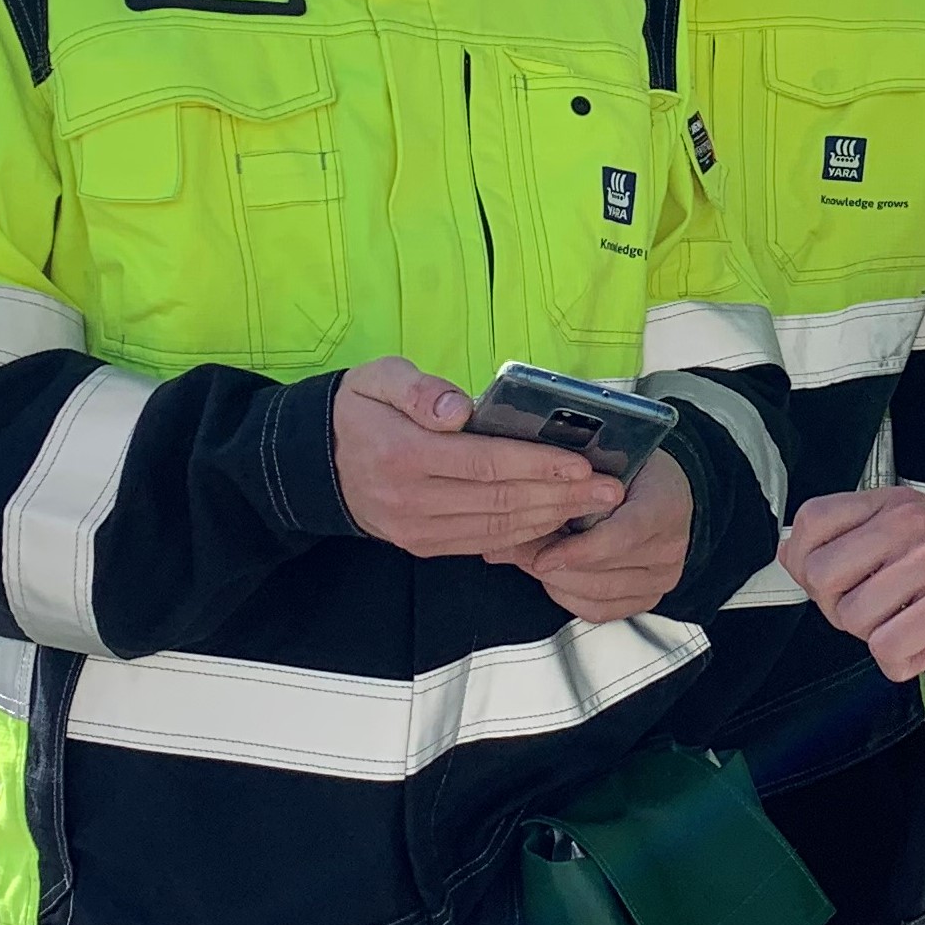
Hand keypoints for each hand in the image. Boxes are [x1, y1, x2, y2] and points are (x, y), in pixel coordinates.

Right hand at [332, 358, 622, 556]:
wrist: (315, 462)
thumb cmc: (359, 410)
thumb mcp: (376, 378)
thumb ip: (417, 389)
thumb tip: (459, 408)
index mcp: (403, 455)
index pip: (485, 463)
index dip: (538, 465)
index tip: (582, 464)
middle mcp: (411, 501)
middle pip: (500, 501)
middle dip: (561, 497)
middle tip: (610, 490)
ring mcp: (417, 530)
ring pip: (496, 529)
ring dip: (551, 519)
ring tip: (595, 507)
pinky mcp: (422, 546)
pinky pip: (482, 543)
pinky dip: (524, 535)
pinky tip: (556, 520)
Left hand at [491, 447, 693, 622]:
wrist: (662, 489)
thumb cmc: (632, 470)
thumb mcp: (606, 462)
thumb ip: (574, 485)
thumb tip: (523, 504)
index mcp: (664, 506)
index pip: (621, 538)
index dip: (578, 550)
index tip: (542, 555)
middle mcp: (668, 548)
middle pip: (603, 573)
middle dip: (554, 566)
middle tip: (518, 553)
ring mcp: (661, 578)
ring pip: (597, 595)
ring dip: (556, 581)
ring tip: (531, 561)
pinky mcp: (647, 599)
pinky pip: (599, 611)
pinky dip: (568, 597)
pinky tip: (553, 577)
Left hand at [778, 487, 924, 681]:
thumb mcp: (894, 521)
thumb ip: (842, 535)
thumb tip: (789, 555)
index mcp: (885, 504)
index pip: (812, 521)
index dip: (804, 559)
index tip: (828, 580)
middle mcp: (905, 526)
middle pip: (822, 577)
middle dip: (835, 606)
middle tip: (868, 609)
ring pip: (854, 618)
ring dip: (872, 635)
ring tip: (901, 623)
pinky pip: (889, 648)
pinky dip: (900, 661)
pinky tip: (919, 647)